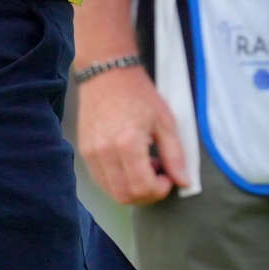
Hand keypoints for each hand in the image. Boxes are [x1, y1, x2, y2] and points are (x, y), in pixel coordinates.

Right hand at [77, 66, 190, 204]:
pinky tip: (130, 164)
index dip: (160, 190)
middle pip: (126, 196)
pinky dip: (119, 182)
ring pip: (112, 192)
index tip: (169, 177)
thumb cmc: (139, 93)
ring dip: (132, 189)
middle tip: (159, 176)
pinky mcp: (84, 152)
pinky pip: (102, 180)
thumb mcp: (164, 120)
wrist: (107, 73)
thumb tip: (184, 182)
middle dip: (147, 194)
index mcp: (127, 143)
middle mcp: (104, 152)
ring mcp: (90, 154)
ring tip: (145, 167)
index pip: (143, 187)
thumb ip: (174, 154)